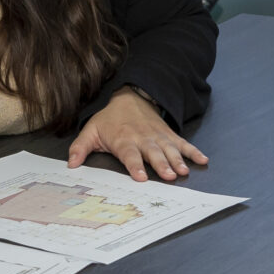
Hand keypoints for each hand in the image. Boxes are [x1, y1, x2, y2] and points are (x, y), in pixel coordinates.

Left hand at [69, 90, 206, 181]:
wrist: (131, 97)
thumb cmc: (110, 119)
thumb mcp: (91, 131)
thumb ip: (80, 148)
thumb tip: (71, 164)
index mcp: (124, 140)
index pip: (130, 155)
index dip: (135, 166)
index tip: (142, 177)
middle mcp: (143, 138)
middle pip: (153, 153)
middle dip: (162, 164)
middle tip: (170, 176)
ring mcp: (157, 136)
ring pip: (169, 149)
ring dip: (178, 160)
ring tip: (184, 171)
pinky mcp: (168, 135)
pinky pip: (182, 143)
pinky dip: (193, 151)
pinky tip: (203, 160)